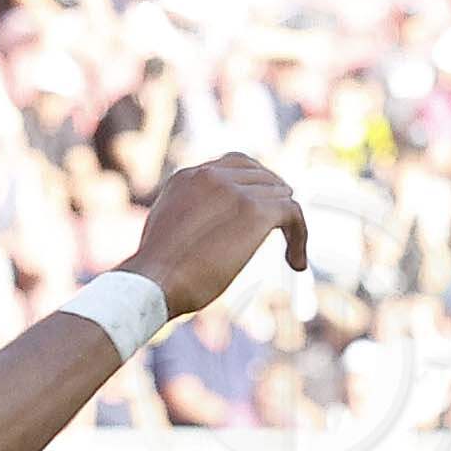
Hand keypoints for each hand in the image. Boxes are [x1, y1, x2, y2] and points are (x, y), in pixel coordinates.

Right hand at [121, 156, 307, 320]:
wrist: (149, 285)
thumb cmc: (151, 276)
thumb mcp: (165, 234)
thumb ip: (186, 219)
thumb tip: (208, 232)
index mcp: (188, 176)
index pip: (235, 166)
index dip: (253, 185)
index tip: (260, 207)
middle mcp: (213, 174)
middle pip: (263, 176)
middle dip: (274, 201)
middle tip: (282, 228)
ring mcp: (235, 190)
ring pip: (281, 196)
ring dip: (289, 225)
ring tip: (291, 254)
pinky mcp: (255, 210)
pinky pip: (293, 214)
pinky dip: (300, 237)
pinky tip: (297, 262)